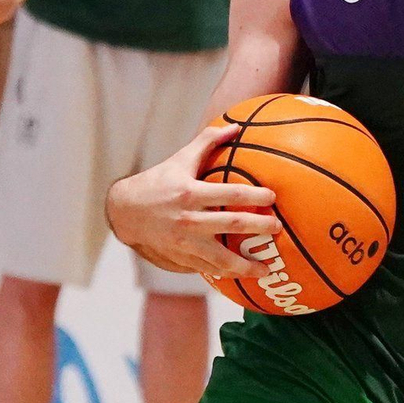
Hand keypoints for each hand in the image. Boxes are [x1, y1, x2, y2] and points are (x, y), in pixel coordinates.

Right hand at [105, 123, 282, 280]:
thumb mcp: (181, 159)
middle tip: (278, 228)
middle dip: (259, 227)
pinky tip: (241, 276)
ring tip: (265, 270)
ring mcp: (184, 243)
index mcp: (191, 193)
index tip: (273, 197)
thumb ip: (207, 142)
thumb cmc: (158, 182)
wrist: (125, 211)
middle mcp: (189, 220)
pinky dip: (225, 274)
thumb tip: (235, 126)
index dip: (254, 196)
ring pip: (221, 258)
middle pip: (231, 225)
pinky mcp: (180, 259)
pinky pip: (207, 270)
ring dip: (246, 265)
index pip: (230, 194)